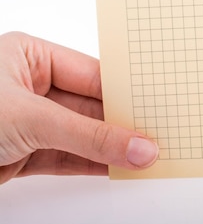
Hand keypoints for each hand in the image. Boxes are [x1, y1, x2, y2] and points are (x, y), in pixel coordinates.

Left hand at [0, 32, 157, 183]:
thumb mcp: (30, 118)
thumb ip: (87, 135)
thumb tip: (136, 147)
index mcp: (29, 57)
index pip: (92, 75)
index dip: (125, 94)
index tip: (156, 108)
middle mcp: (30, 86)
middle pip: (90, 107)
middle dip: (123, 125)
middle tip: (157, 136)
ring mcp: (28, 122)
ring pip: (82, 135)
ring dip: (112, 148)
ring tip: (147, 156)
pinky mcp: (23, 154)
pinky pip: (68, 157)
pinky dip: (94, 164)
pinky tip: (121, 167)